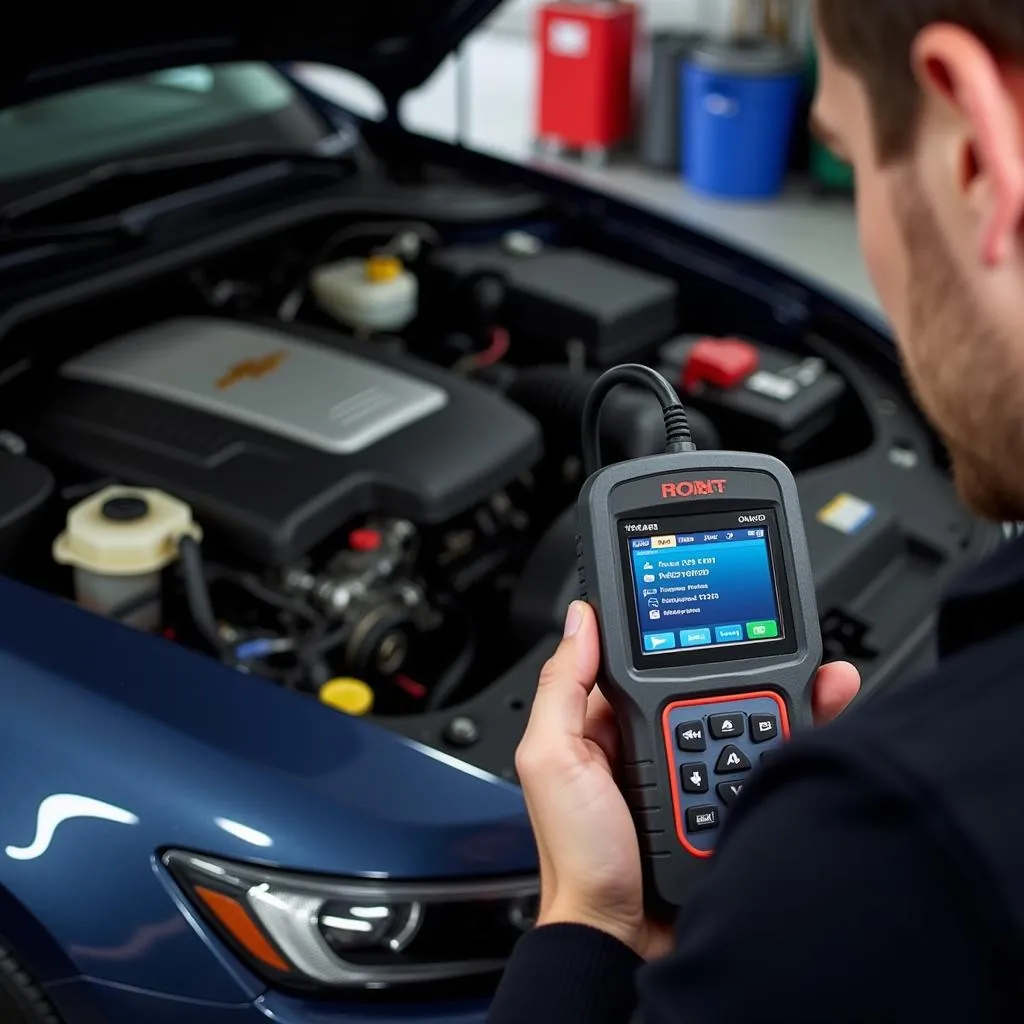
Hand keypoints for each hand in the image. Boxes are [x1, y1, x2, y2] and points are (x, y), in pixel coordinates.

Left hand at [515, 601, 859, 960]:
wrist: (623, 939)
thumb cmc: (577, 856)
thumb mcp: (550, 758)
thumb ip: (562, 688)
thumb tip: (581, 620)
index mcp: (608, 724)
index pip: (651, 661)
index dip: (682, 636)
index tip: (716, 611)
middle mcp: (654, 742)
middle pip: (709, 686)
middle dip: (752, 664)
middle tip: (782, 649)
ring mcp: (695, 772)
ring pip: (747, 719)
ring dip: (785, 697)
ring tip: (818, 679)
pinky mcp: (727, 802)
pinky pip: (765, 762)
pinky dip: (794, 742)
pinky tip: (818, 721)